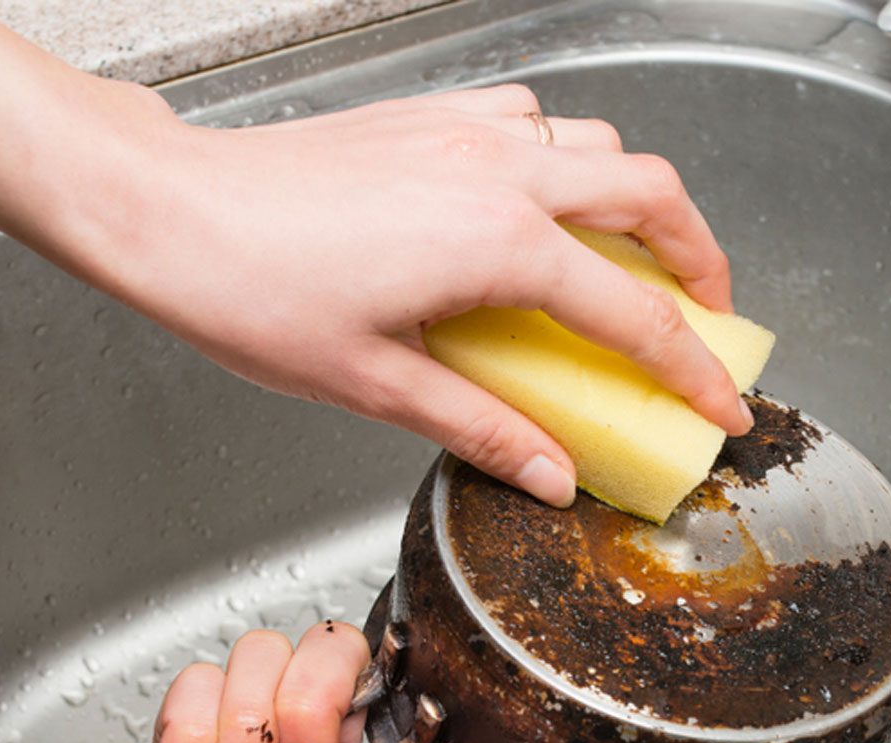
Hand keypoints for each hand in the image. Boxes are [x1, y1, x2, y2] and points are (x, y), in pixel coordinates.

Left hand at [0, 3, 745, 506]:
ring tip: (642, 260)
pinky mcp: (428, 119)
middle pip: (651, 197)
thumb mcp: (375, 384)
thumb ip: (480, 428)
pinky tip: (545, 205)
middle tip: (711, 315)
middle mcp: (498, 173)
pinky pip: (534, 121)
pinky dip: (568, 160)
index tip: (722, 403)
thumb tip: (548, 474)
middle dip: (701, 258)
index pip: (634, 317)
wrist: (168, 208)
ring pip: (601, 145)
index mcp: (497, 246)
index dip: (691, 369)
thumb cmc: (250, 291)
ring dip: (641, 202)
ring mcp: (464, 133)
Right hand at [99, 623, 492, 742]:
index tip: (358, 716)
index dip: (374, 679)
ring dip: (248, 723)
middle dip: (308, 702)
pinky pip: (196, 681)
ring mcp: (256, 735)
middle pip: (327, 647)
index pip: (390, 669)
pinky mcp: (193, 737)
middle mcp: (322, 741)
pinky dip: (193, 732)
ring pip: (260, 654)